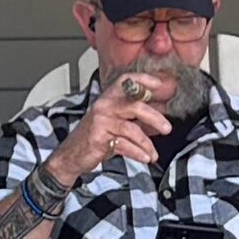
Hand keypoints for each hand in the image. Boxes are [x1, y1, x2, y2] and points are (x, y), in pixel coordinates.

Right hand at [49, 71, 183, 187]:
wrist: (71, 155)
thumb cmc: (95, 137)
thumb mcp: (116, 122)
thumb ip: (135, 117)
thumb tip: (160, 114)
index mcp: (109, 99)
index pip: (126, 82)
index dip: (143, 80)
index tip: (160, 84)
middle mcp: (104, 106)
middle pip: (134, 105)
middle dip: (154, 117)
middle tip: (167, 128)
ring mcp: (100, 122)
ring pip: (131, 128)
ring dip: (146, 143)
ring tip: (153, 153)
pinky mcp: (98, 138)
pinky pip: (124, 145)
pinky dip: (137, 153)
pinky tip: (145, 158)